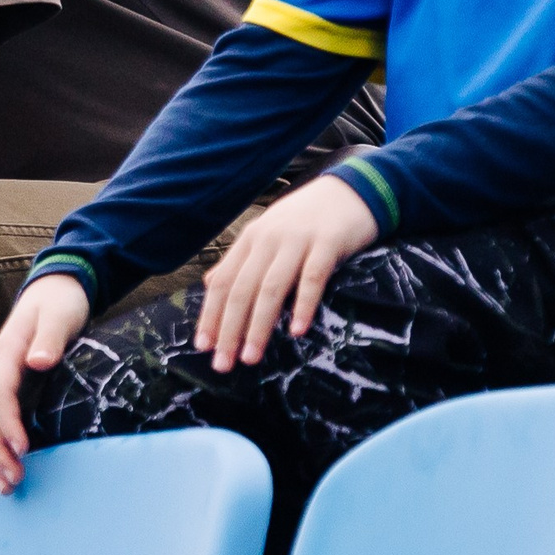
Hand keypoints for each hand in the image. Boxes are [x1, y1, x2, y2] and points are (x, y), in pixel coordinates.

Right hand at [0, 273, 90, 493]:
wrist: (53, 291)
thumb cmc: (60, 304)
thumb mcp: (60, 314)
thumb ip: (51, 337)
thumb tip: (38, 361)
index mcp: (7, 353)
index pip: (1, 394)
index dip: (9, 423)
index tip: (24, 448)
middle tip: (15, 481)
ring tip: (5, 487)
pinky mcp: (7, 393)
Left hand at [195, 175, 377, 372]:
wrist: (352, 191)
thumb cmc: (307, 220)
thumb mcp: (268, 235)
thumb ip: (240, 260)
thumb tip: (210, 285)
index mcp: (251, 239)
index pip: (223, 282)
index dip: (211, 315)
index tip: (203, 346)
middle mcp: (269, 238)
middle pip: (242, 289)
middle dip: (229, 329)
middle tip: (223, 364)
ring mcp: (298, 240)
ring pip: (272, 288)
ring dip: (259, 325)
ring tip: (251, 357)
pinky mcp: (328, 242)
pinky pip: (313, 277)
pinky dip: (303, 305)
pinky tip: (298, 331)